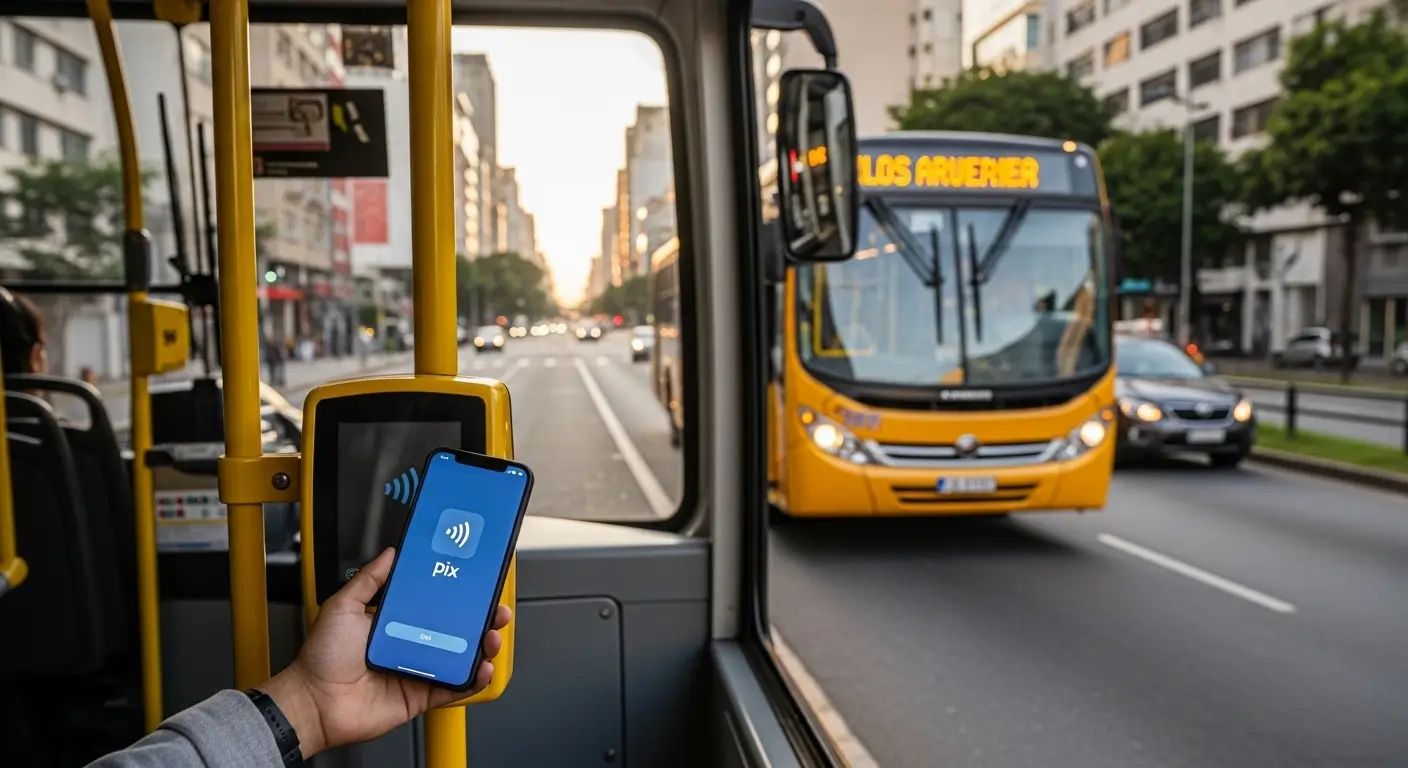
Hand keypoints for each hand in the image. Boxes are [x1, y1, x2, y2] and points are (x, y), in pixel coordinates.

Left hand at [261, 547, 510, 757]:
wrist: (316, 701)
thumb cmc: (322, 658)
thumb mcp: (343, 606)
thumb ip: (368, 578)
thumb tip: (389, 553)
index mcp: (395, 622)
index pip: (435, 604)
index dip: (457, 595)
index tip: (474, 583)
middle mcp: (410, 644)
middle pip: (456, 629)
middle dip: (480, 619)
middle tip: (494, 610)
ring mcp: (418, 670)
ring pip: (461, 657)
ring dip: (483, 646)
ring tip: (492, 636)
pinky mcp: (422, 696)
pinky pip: (454, 687)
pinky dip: (473, 679)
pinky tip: (483, 668)